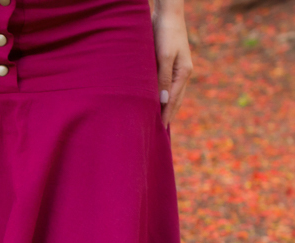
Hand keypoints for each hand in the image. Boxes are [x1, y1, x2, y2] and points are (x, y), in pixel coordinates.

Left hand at [153, 4, 192, 126]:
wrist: (167, 14)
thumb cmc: (165, 33)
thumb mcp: (163, 56)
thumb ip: (163, 78)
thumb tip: (163, 102)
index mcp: (183, 73)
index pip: (173, 101)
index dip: (166, 116)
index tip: (159, 132)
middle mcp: (182, 73)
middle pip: (174, 99)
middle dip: (167, 115)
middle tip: (158, 133)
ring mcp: (176, 68)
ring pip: (170, 93)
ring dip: (164, 107)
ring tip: (156, 122)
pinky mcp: (168, 63)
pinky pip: (165, 84)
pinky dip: (160, 95)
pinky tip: (154, 102)